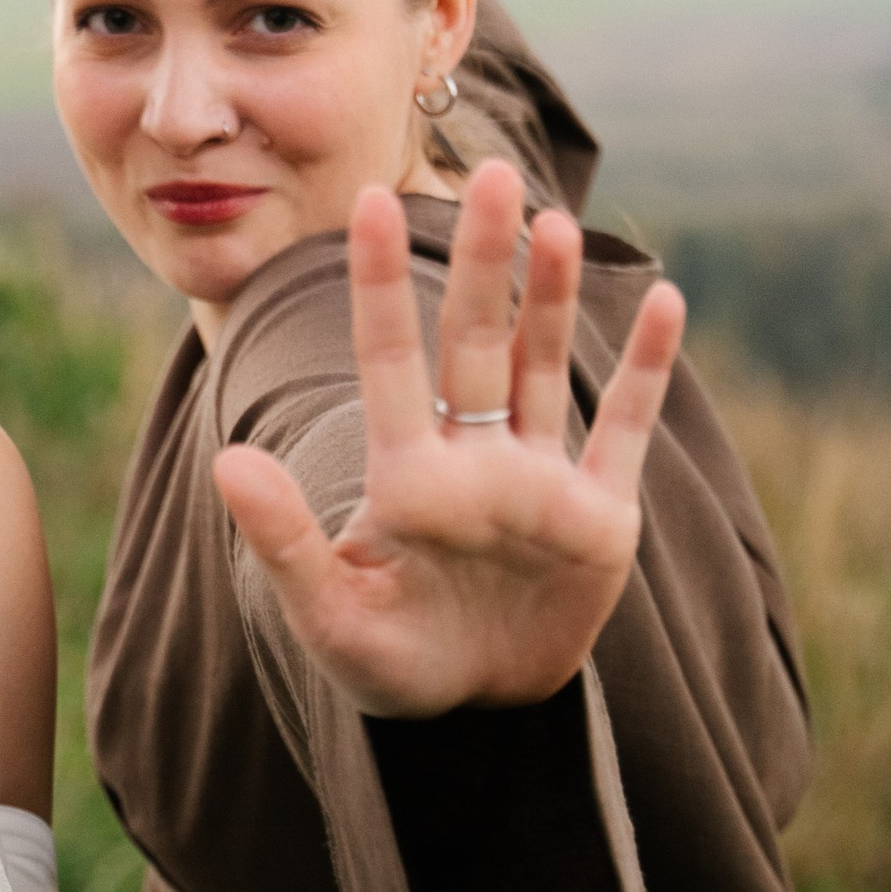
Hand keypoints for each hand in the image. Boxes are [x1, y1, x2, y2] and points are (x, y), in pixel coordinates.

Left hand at [212, 162, 685, 718]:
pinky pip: (621, 429)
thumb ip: (282, 542)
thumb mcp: (327, 615)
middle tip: (491, 174)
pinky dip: (643, 370)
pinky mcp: (599, 517)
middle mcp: (472, 460)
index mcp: (404, 475)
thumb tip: (225, 461)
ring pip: (541, 367)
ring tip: (554, 220)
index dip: (379, 283)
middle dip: (482, 261)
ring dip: (550, 297)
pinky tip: (665, 300)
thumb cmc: (389, 663)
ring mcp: (538, 482)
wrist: (473, 718)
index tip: (368, 202)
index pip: (388, 360)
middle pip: (476, 341)